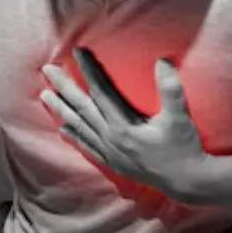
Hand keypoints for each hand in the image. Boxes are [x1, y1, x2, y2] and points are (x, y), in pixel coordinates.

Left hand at [40, 48, 210, 198]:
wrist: (186, 181)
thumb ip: (171, 89)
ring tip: (44, 96)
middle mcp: (112, 139)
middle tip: (47, 70)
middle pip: (82, 108)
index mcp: (125, 126)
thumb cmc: (184, 146)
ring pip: (80, 127)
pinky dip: (74, 136)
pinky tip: (63, 129)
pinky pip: (88, 146)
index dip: (89, 70)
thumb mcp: (181, 118)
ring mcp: (110, 152)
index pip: (101, 92)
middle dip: (64, 87)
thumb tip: (162, 61)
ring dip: (62, 110)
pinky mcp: (114, 162)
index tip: (76, 52)